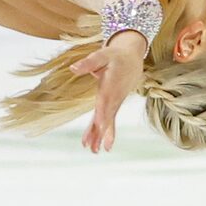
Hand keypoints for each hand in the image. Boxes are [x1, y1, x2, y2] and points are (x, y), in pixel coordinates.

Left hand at [75, 32, 146, 152]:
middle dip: (99, 131)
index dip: (102, 112)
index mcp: (111, 85)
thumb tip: (73, 68)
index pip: (106, 101)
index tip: (99, 124)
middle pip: (106, 116)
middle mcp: (114, 97)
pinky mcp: (114, 106)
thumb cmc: (116, 57)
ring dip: (100, 136)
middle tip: (92, 147)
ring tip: (94, 151)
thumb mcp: (102, 54)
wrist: (133, 60)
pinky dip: (108, 133)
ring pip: (107, 122)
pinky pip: (111, 121)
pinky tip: (105, 147)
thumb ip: (88, 62)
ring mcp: (115, 103)